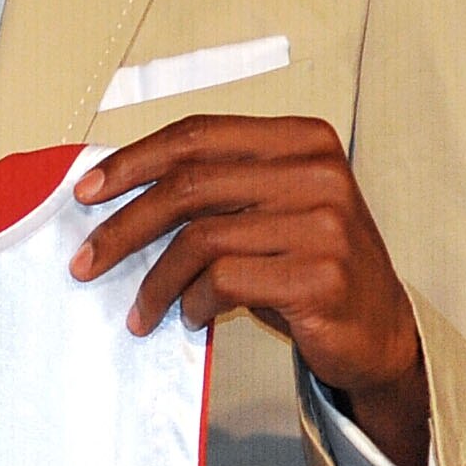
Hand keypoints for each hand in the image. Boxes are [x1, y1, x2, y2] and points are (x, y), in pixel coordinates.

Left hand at [72, 115, 427, 465]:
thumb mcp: (269, 209)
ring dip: (155, 282)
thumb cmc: (307, 265)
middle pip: (188, 187)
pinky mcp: (320, 275)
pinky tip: (191, 316)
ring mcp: (324, 224)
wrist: (379, 329)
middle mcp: (318, 173)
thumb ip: (216, 187)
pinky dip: (192, 303)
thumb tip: (114, 188)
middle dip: (123, 227)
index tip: (87, 192)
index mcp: (303, 141)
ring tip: (143, 310)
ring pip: (199, 239)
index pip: (198, 136)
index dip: (132, 161)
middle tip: (86, 261)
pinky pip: (223, 281)